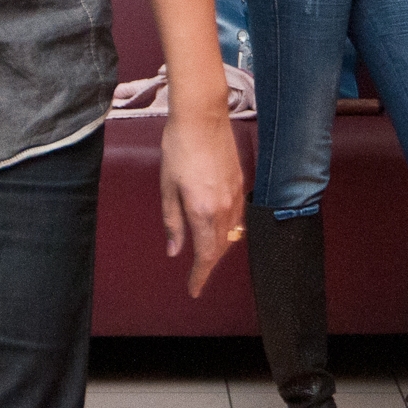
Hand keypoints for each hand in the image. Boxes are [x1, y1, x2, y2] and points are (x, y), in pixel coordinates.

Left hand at [159, 108, 243, 296]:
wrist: (202, 117)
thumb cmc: (179, 148)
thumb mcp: (167, 188)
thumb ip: (173, 222)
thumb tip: (175, 250)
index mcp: (203, 211)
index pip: (205, 255)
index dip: (200, 276)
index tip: (194, 290)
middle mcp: (224, 207)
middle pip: (221, 248)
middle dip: (209, 265)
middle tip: (197, 276)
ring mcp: (235, 195)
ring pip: (232, 234)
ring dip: (219, 248)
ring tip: (206, 255)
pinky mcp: (240, 182)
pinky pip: (238, 217)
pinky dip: (229, 230)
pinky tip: (219, 228)